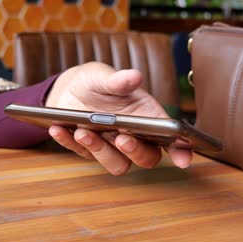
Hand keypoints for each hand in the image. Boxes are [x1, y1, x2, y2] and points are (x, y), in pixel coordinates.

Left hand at [45, 62, 191, 174]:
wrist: (67, 89)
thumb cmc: (95, 82)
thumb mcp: (103, 76)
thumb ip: (118, 80)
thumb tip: (134, 76)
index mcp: (146, 116)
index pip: (169, 139)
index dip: (180, 152)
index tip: (183, 160)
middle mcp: (133, 136)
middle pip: (146, 158)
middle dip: (136, 152)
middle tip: (121, 139)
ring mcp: (111, 146)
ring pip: (117, 164)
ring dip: (100, 151)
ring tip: (83, 132)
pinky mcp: (88, 150)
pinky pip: (83, 155)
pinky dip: (70, 143)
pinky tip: (59, 129)